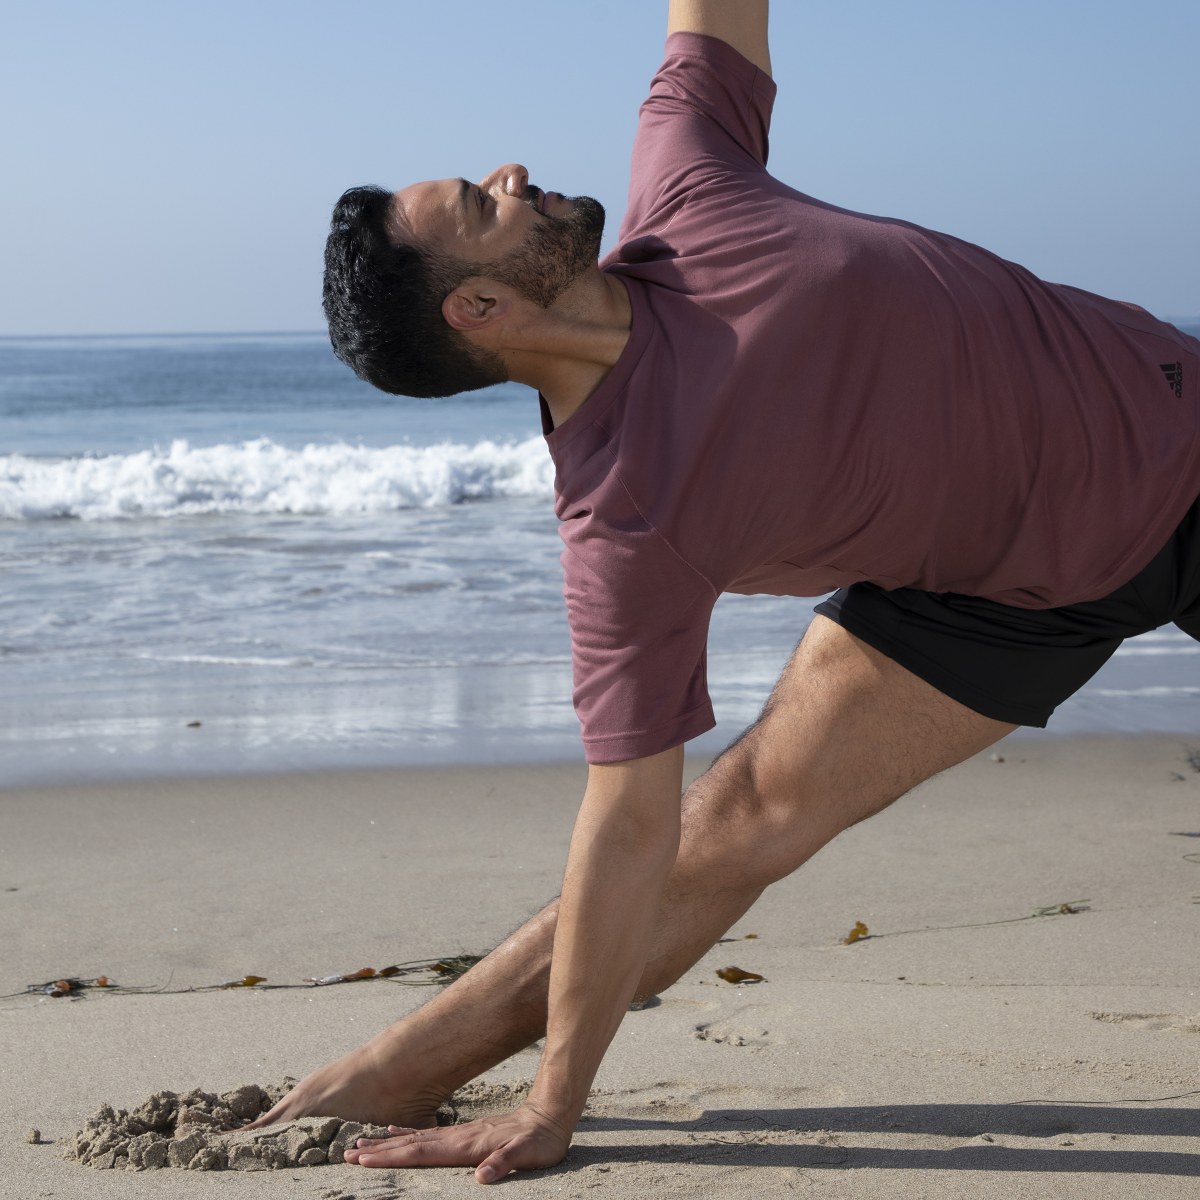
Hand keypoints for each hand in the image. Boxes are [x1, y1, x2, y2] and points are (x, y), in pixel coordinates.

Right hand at [344, 1103, 572, 1183]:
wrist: (548, 1115)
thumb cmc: (538, 1142)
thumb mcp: (528, 1155)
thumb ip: (505, 1163)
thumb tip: (483, 1177)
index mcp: (465, 1146)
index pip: (420, 1152)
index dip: (392, 1157)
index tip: (364, 1159)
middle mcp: (456, 1137)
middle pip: (409, 1144)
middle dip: (378, 1150)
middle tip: (346, 1153)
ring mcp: (458, 1134)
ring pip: (413, 1138)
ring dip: (386, 1142)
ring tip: (359, 1142)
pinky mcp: (463, 1134)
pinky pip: (426, 1134)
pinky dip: (406, 1133)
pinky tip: (393, 1130)